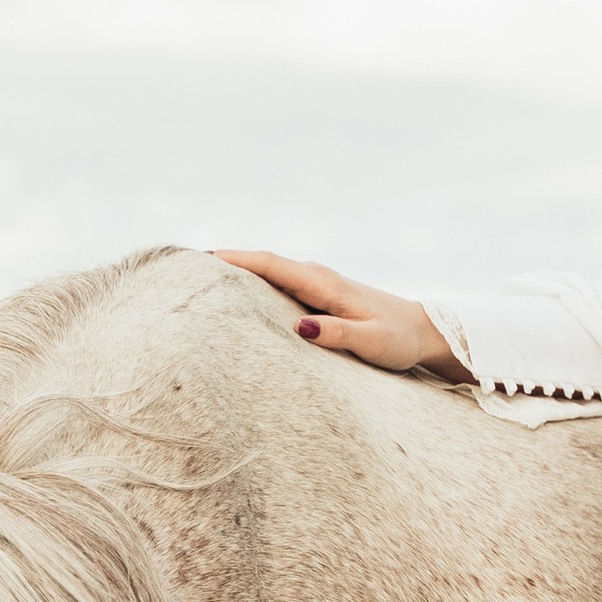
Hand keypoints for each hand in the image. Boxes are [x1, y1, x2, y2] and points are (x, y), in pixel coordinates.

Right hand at [211, 250, 472, 380]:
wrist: (422, 330)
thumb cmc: (397, 339)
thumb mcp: (371, 342)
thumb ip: (337, 335)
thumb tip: (299, 327)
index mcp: (322, 282)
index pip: (269, 264)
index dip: (233, 260)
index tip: (197, 259)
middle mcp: (315, 276)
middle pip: (260, 262)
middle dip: (223, 260)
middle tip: (179, 263)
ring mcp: (315, 283)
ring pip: (267, 272)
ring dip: (235, 271)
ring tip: (195, 277)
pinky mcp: (316, 295)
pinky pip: (277, 284)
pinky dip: (252, 283)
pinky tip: (234, 294)